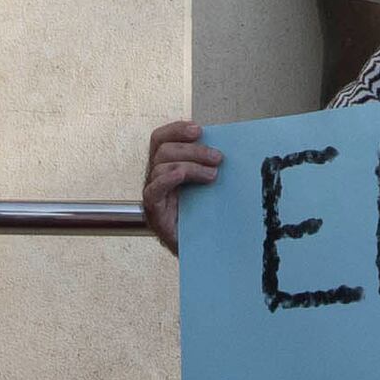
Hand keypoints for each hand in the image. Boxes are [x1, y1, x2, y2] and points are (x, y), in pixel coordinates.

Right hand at [142, 118, 223, 254]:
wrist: (199, 250)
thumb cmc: (202, 216)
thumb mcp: (206, 185)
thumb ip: (208, 165)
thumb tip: (225, 147)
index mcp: (165, 166)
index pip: (160, 139)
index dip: (176, 129)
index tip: (199, 129)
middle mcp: (155, 177)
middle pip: (162, 149)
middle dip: (192, 149)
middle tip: (218, 158)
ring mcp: (153, 194)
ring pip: (160, 166)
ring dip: (190, 164)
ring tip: (213, 174)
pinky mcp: (155, 212)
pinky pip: (153, 190)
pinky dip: (167, 178)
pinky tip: (181, 174)